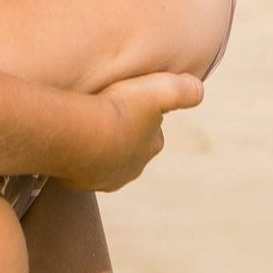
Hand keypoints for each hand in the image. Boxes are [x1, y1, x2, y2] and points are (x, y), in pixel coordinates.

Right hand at [58, 72, 203, 191]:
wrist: (77, 135)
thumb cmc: (119, 109)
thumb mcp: (162, 89)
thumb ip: (186, 90)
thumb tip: (199, 91)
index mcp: (151, 146)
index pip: (153, 129)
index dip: (143, 112)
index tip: (129, 98)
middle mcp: (132, 168)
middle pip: (130, 146)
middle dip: (122, 132)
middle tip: (106, 110)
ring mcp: (104, 178)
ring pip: (105, 158)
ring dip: (99, 144)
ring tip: (87, 124)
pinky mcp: (79, 182)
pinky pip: (81, 166)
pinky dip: (79, 155)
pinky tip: (73, 140)